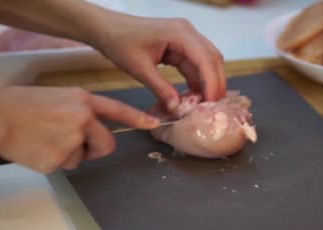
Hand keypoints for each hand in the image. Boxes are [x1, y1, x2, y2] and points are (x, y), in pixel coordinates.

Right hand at [0, 86, 159, 171]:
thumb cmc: (19, 105)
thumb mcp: (55, 98)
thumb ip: (76, 112)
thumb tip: (85, 132)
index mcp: (81, 100)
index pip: (117, 109)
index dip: (137, 117)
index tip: (154, 123)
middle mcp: (82, 119)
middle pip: (106, 144)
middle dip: (95, 149)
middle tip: (73, 144)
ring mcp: (72, 140)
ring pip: (80, 157)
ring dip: (66, 154)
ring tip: (42, 139)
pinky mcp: (59, 159)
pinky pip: (62, 165)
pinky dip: (50, 161)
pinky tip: (34, 148)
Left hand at [89, 12, 226, 107]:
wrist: (107, 29)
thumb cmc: (120, 42)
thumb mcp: (140, 69)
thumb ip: (160, 88)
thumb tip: (176, 107)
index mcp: (180, 33)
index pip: (205, 59)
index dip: (211, 82)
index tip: (211, 103)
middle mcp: (187, 32)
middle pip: (212, 59)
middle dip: (215, 83)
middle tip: (214, 107)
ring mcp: (185, 37)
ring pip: (206, 62)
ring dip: (208, 82)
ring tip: (206, 104)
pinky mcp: (180, 45)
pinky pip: (195, 63)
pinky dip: (197, 79)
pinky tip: (194, 95)